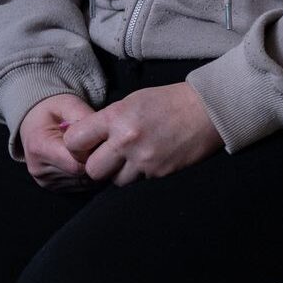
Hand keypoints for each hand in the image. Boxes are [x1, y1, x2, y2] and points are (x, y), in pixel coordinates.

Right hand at [21, 93, 96, 191]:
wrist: (34, 122)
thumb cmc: (54, 111)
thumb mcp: (68, 104)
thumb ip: (84, 117)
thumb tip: (101, 133)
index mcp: (40, 147)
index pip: (76, 163)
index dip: (95, 153)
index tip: (102, 140)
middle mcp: (39, 168)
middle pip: (80, 174)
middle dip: (97, 161)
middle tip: (102, 144)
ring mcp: (44, 180)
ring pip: (83, 182)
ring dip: (94, 169)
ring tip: (93, 150)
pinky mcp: (51, 187)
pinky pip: (79, 186)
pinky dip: (88, 175)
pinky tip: (87, 160)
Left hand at [61, 82, 223, 186]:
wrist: (208, 109)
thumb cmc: (169, 101)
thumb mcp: (133, 101)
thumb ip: (107, 121)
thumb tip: (83, 138)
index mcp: (117, 117)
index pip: (75, 141)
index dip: (77, 146)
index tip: (86, 145)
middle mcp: (126, 140)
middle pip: (92, 170)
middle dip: (98, 165)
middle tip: (108, 155)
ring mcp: (144, 159)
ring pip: (114, 181)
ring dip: (120, 172)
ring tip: (133, 156)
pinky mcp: (159, 172)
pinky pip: (138, 180)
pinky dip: (141, 172)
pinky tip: (152, 156)